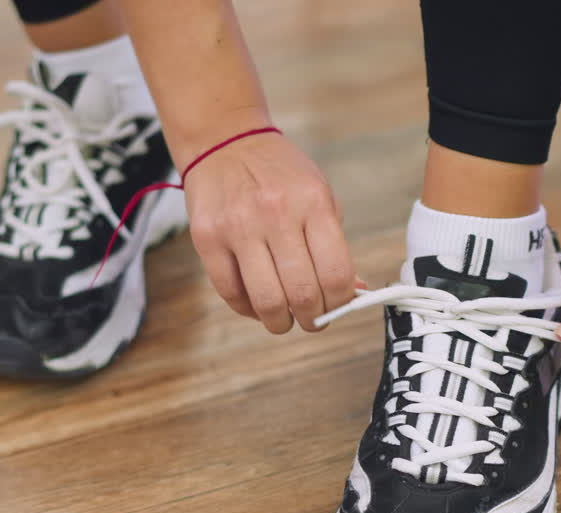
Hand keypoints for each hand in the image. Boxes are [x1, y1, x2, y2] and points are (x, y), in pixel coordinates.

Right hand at [183, 131, 356, 332]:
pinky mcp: (207, 239)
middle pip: (302, 294)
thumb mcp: (319, 196)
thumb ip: (334, 244)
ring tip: (284, 318)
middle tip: (311, 320)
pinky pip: (230, 293)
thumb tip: (353, 292)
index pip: (336, 273)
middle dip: (312, 320)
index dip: (340, 303)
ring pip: (266, 301)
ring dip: (280, 322)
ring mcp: (238, 228)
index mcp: (313, 203)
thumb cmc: (278, 173)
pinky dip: (247, 309)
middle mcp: (275, 215)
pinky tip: (256, 303)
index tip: (336, 308)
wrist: (225, 142)